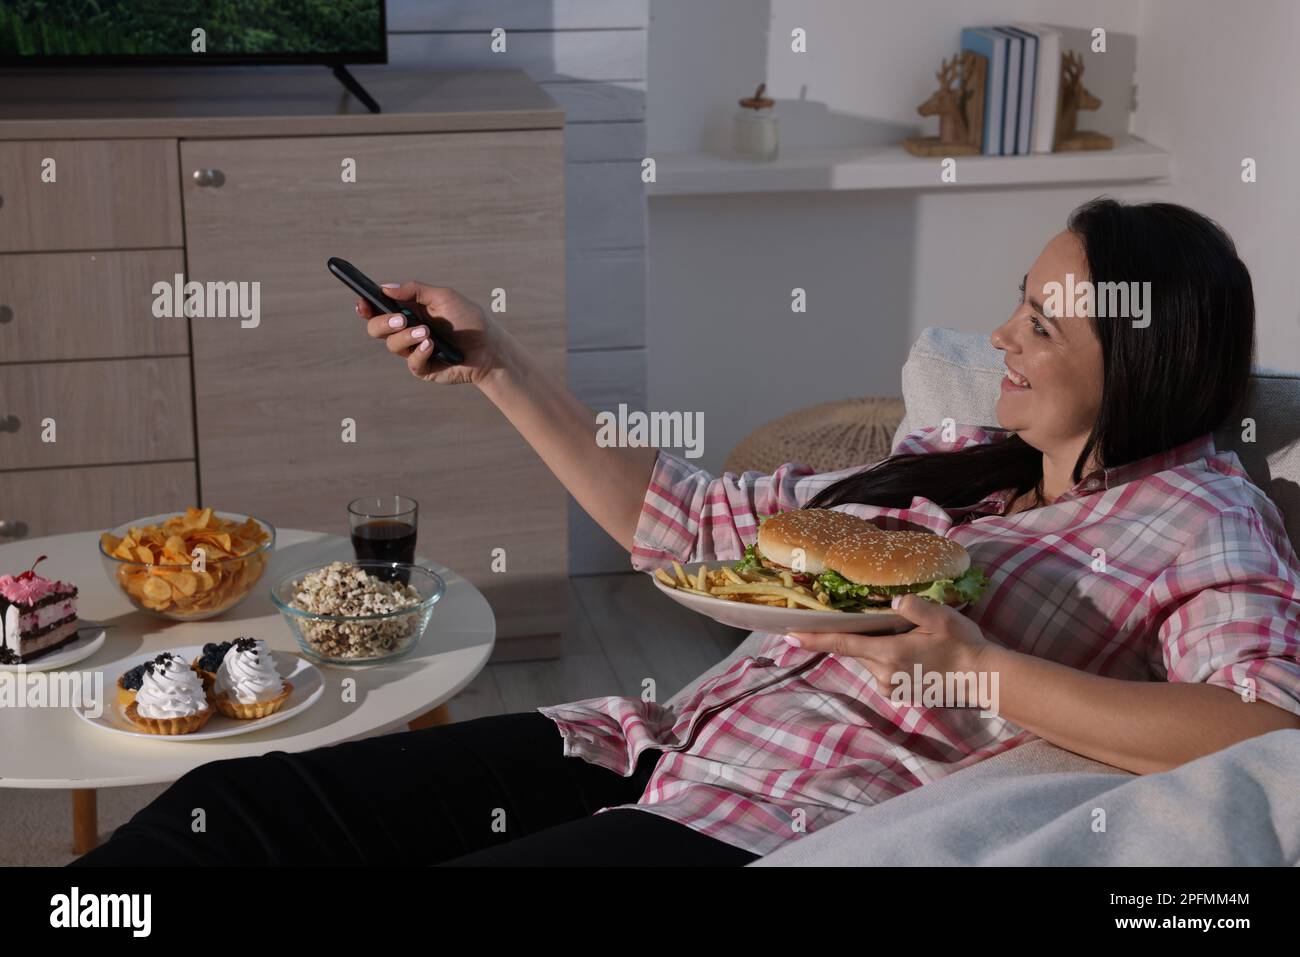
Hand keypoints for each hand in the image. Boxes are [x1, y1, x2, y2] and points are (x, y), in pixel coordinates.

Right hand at [357, 281, 501, 385]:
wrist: (489, 347)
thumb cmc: (469, 320)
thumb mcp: (443, 297)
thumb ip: (415, 291)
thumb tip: (385, 288)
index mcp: (409, 310)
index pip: (379, 308)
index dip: (366, 306)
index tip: (363, 304)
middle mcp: (407, 330)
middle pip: (376, 328)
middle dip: (383, 323)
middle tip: (401, 320)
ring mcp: (413, 350)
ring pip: (392, 345)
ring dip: (407, 337)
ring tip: (428, 334)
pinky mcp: (422, 368)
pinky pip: (411, 362)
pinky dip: (420, 353)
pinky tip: (433, 347)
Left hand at [787, 594, 993, 691]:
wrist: (982, 678)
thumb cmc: (963, 645)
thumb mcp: (942, 617)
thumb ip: (914, 607)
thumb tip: (892, 601)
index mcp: (889, 654)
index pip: (842, 644)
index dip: (813, 640)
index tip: (788, 636)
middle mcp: (883, 673)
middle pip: (854, 649)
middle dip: (852, 635)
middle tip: (869, 621)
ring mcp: (890, 686)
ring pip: (868, 659)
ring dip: (874, 646)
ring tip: (907, 637)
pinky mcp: (898, 692)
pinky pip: (880, 669)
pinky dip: (885, 657)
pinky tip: (910, 651)